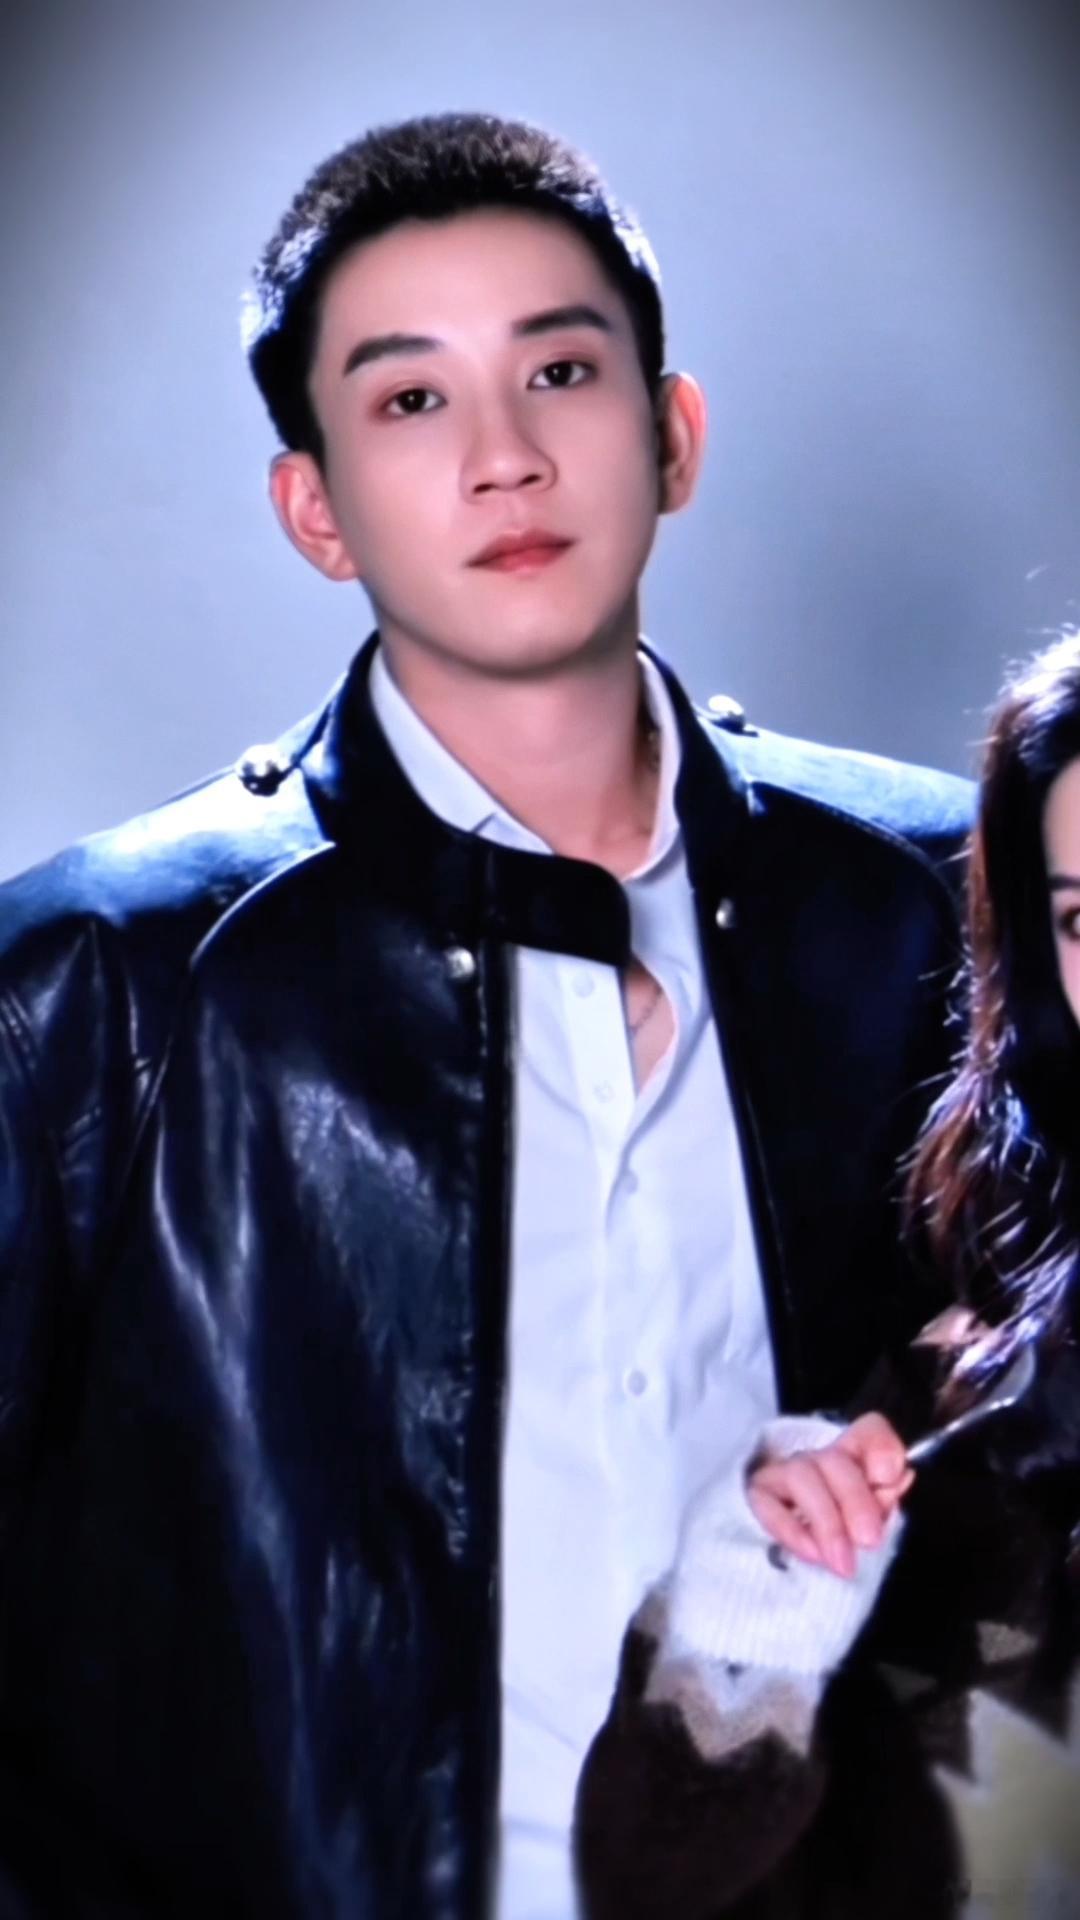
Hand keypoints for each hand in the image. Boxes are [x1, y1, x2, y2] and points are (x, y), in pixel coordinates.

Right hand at [746, 1413, 913, 1578]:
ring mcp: (784, 1473)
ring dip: (826, 1523)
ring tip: (842, 1563)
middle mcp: (819, 1458)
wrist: (789, 1552)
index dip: (881, 1447)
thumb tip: (901, 1477)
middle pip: (835, 1461)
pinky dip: (792, 1530)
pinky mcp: (759, 1495)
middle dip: (854, 1500)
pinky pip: (770, 1504)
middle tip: (869, 1541)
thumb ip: (885, 1500)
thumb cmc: (840, 1532)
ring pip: (801, 1476)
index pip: (870, 1432)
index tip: (890, 1478)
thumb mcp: (870, 1519)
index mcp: (855, 1458)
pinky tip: (813, 1555)